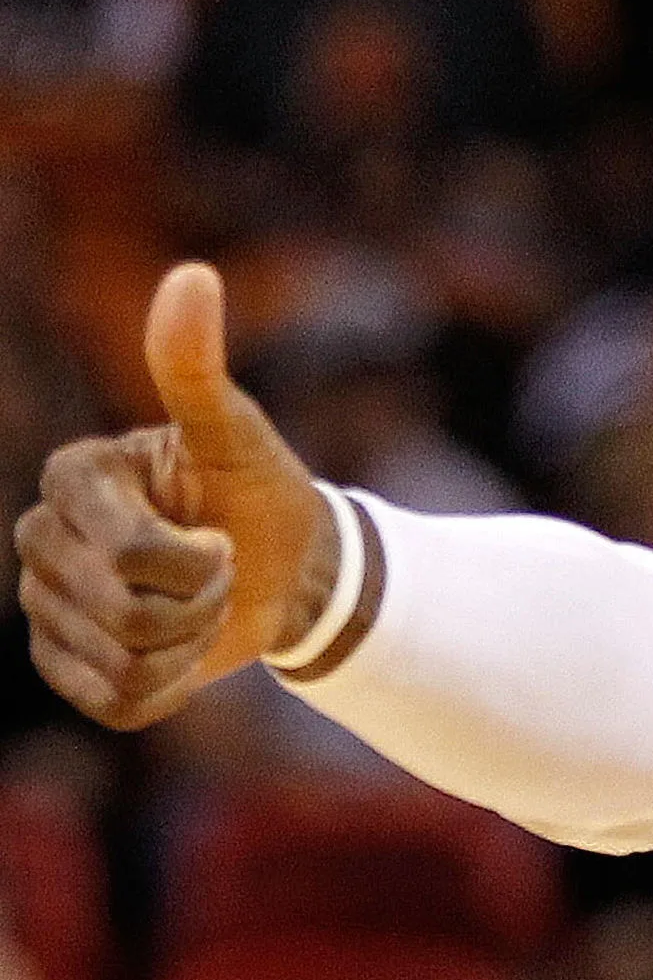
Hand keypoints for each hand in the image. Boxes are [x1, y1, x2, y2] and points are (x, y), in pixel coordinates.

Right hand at [13, 262, 335, 729]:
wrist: (283, 566)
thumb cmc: (258, 492)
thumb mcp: (237, 433)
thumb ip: (197, 367)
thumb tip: (192, 276)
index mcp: (72, 479)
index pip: (130, 552)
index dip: (194, 563)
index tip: (216, 534)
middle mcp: (42, 540)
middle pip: (125, 615)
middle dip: (199, 605)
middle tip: (216, 573)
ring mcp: (47, 606)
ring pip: (124, 662)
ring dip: (189, 646)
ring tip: (200, 607)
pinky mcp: (66, 665)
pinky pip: (116, 702)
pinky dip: (169, 688)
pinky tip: (180, 653)